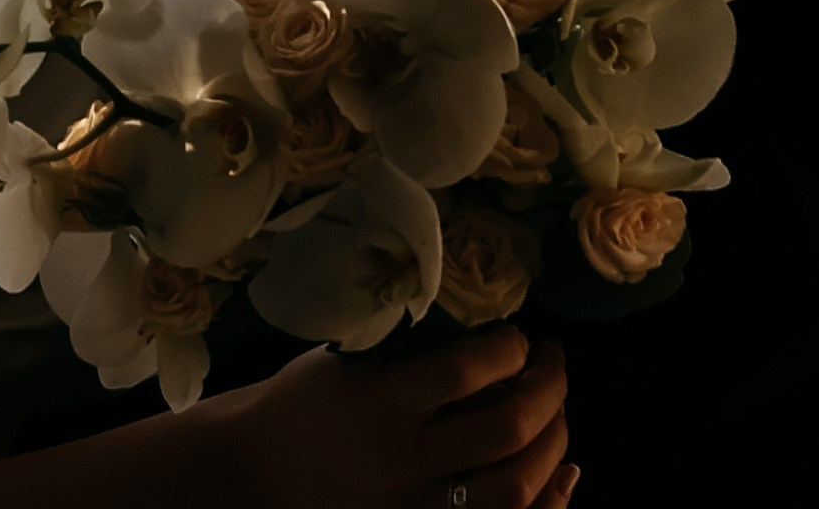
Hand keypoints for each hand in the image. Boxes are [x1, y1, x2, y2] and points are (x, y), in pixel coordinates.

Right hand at [209, 324, 570, 507]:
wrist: (257, 476)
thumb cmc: (301, 405)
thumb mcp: (344, 361)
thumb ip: (403, 352)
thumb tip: (472, 326)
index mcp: (382, 401)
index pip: (464, 371)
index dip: (508, 348)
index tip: (518, 334)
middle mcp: (407, 456)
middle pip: (504, 428)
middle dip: (547, 389)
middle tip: (552, 361)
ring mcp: (419, 505)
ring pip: (514, 486)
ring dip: (552, 442)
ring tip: (556, 412)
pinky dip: (547, 501)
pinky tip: (562, 471)